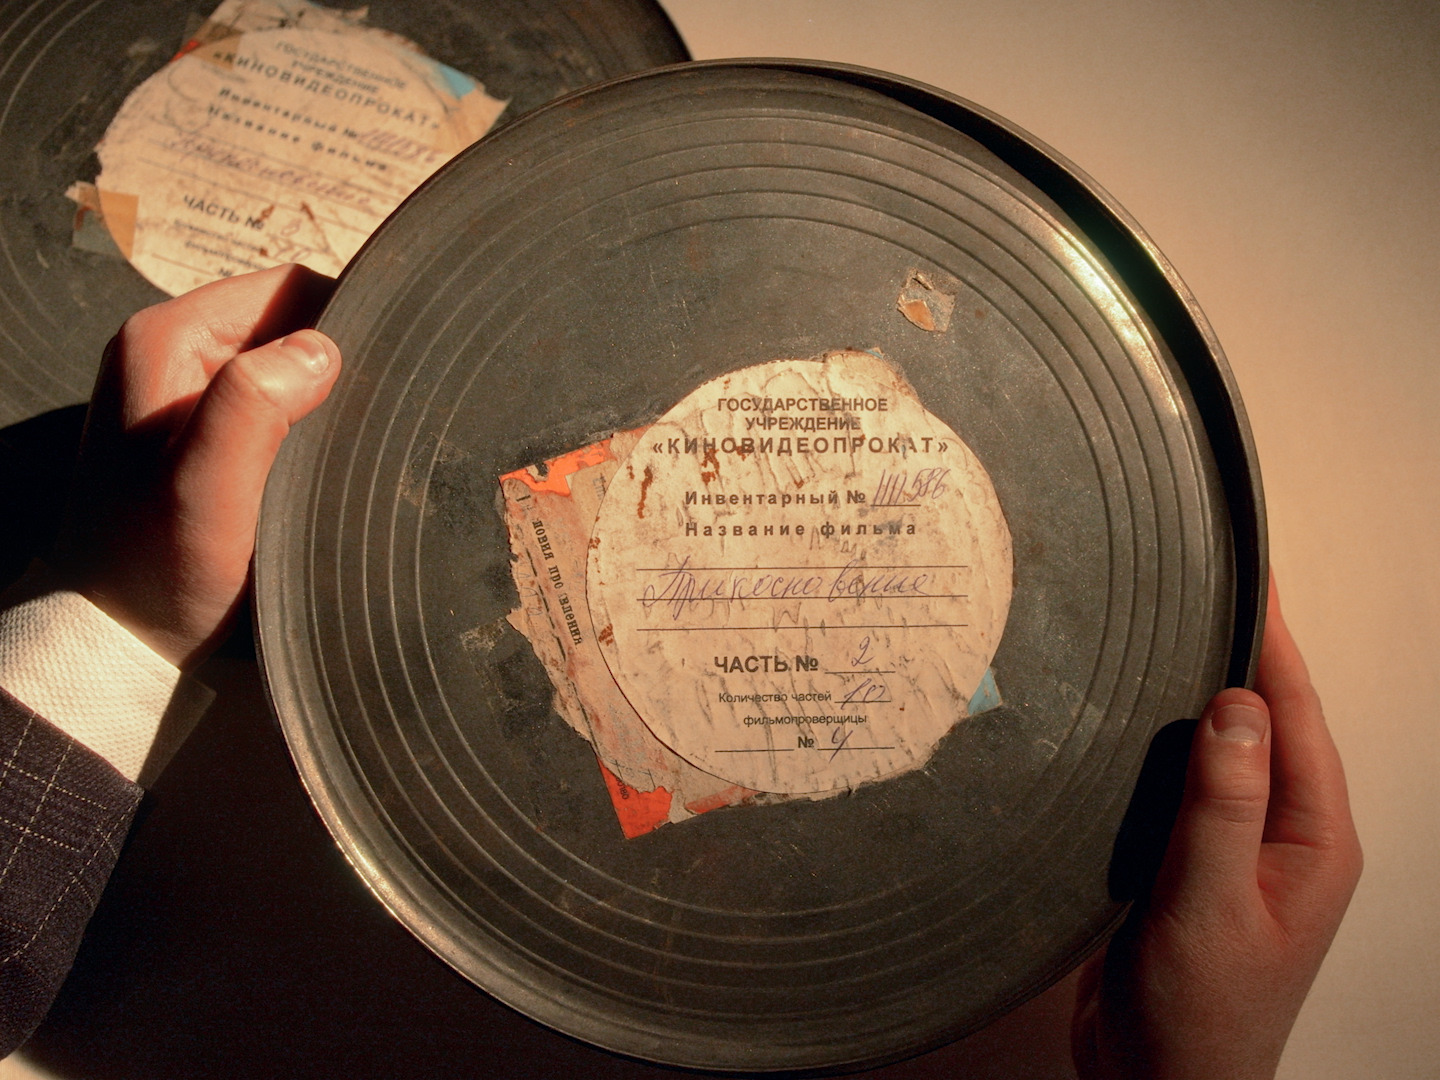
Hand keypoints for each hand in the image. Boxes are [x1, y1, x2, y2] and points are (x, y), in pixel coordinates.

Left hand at [47, 264, 341, 668]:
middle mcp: (173, 351)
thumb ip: (251, 407)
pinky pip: (278, 402)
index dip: (348, 319)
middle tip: (370, 426)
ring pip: (291, 363)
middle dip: (342, 364)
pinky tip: (325, 466)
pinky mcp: (206, 430)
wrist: (124, 639)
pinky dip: (312, 425)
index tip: (388, 379)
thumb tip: (322, 350)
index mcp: (168, 339)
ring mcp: (188, 391)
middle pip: (293, 321)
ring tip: (350, 449)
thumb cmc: (161, 570)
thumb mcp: (205, 490)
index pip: (291, 288)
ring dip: (330, 399)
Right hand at [1072, 575, 1361, 1078]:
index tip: (1253, 580)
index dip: (1274, 645)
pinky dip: (1165, 742)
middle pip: (1268, 723)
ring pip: (1224, 750)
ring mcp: (1238, 849)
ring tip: (1172, 632)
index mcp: (1313, 842)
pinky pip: (1187, 783)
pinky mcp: (1191, 862)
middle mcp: (1284, 837)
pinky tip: (1136, 718)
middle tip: (1205, 586)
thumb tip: (1237, 707)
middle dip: (1241, 655)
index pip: (1296, 718)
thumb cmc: (1201, 1018)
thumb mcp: (1212, 906)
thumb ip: (1223, 806)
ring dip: (1200, 695)